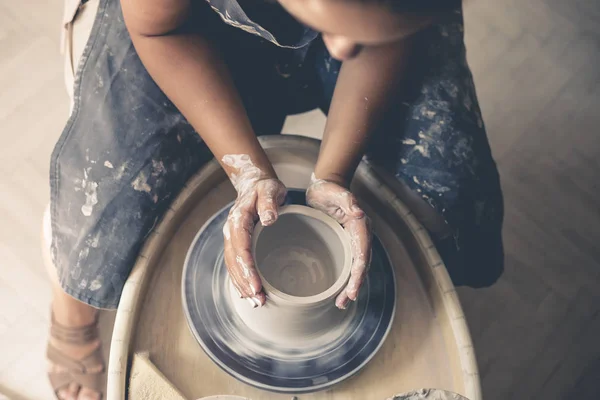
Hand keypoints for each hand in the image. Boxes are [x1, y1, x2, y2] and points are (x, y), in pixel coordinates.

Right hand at [222, 154, 286, 307]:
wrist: (254, 184)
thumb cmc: (265, 187)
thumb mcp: (270, 189)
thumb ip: (269, 202)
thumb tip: (269, 220)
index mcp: (238, 220)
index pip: (241, 247)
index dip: (247, 268)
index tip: (257, 286)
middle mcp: (231, 232)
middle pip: (234, 262)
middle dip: (245, 283)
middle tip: (259, 301)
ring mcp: (232, 239)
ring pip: (232, 266)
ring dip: (242, 286)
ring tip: (256, 303)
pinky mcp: (236, 244)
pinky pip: (235, 265)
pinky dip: (241, 280)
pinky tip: (249, 294)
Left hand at [306, 174, 371, 308]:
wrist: (325, 185)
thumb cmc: (329, 188)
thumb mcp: (336, 192)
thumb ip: (347, 201)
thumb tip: (359, 212)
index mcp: (360, 226)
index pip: (362, 254)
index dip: (358, 274)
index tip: (352, 289)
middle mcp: (360, 235)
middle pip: (360, 265)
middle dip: (355, 285)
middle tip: (344, 302)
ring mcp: (353, 240)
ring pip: (355, 267)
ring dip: (350, 286)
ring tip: (341, 303)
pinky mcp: (344, 242)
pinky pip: (347, 263)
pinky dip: (344, 278)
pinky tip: (337, 290)